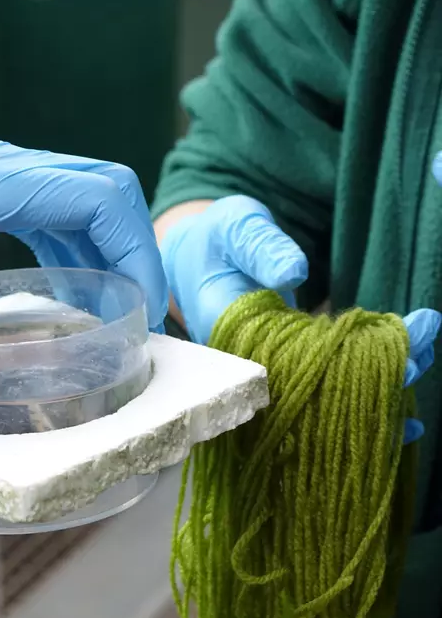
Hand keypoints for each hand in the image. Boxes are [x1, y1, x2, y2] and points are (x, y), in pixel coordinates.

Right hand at [159, 194, 439, 443]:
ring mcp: (273, 365)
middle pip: (312, 389)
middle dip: (372, 378)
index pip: (284, 365)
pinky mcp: (291, 359)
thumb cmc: (216, 240)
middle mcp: (252, 363)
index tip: (390, 350)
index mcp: (232, 336)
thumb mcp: (234, 228)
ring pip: (326, 389)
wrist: (199, 258)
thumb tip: (294, 273)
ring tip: (423, 351)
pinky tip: (406, 384)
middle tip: (419, 352)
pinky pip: (329, 380)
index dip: (337, 367)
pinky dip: (367, 384)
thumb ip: (260, 246)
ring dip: (378, 379)